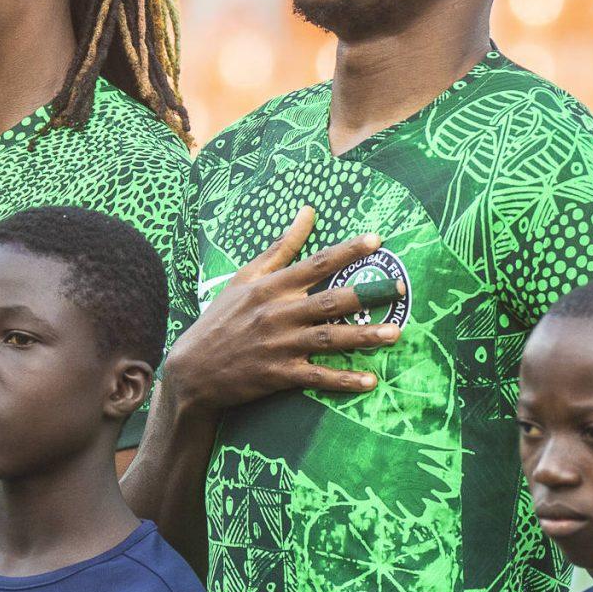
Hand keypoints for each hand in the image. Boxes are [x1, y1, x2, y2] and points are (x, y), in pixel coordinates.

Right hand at [163, 208, 401, 413]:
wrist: (192, 369)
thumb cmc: (222, 318)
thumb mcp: (245, 278)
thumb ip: (280, 247)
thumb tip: (307, 211)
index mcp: (271, 286)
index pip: (316, 262)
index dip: (348, 250)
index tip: (377, 240)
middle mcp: (278, 313)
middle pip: (329, 301)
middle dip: (367, 294)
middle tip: (400, 288)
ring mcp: (279, 345)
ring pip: (329, 338)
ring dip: (363, 337)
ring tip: (396, 333)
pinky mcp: (279, 375)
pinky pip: (317, 377)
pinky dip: (343, 379)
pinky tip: (370, 380)